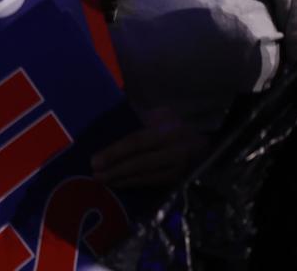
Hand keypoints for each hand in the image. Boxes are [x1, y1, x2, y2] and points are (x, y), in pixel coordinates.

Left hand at [91, 108, 208, 188]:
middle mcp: (175, 149)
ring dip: (123, 180)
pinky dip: (134, 183)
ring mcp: (179, 166)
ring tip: (103, 181)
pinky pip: (153, 182)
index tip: (95, 161)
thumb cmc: (171, 120)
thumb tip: (105, 126)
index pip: (136, 142)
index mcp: (166, 129)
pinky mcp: (179, 177)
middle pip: (141, 162)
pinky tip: (119, 183)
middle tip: (96, 175)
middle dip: (116, 170)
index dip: (114, 152)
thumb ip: (135, 119)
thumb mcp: (156, 113)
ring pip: (147, 176)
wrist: (202, 135)